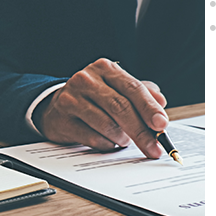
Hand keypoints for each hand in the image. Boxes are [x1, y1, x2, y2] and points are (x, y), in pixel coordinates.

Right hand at [33, 58, 168, 158]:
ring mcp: (71, 100)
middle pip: (120, 107)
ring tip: (124, 140)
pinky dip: (106, 144)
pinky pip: (91, 138)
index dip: (149, 108)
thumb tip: (160, 103)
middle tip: (153, 147)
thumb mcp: (115, 89)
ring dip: (122, 138)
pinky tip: (108, 143)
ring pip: (106, 124)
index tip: (161, 125)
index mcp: (104, 69)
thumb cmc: (91, 99)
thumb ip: (140, 93)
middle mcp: (86, 80)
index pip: (133, 88)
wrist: (54, 107)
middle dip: (141, 131)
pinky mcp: (62, 120)